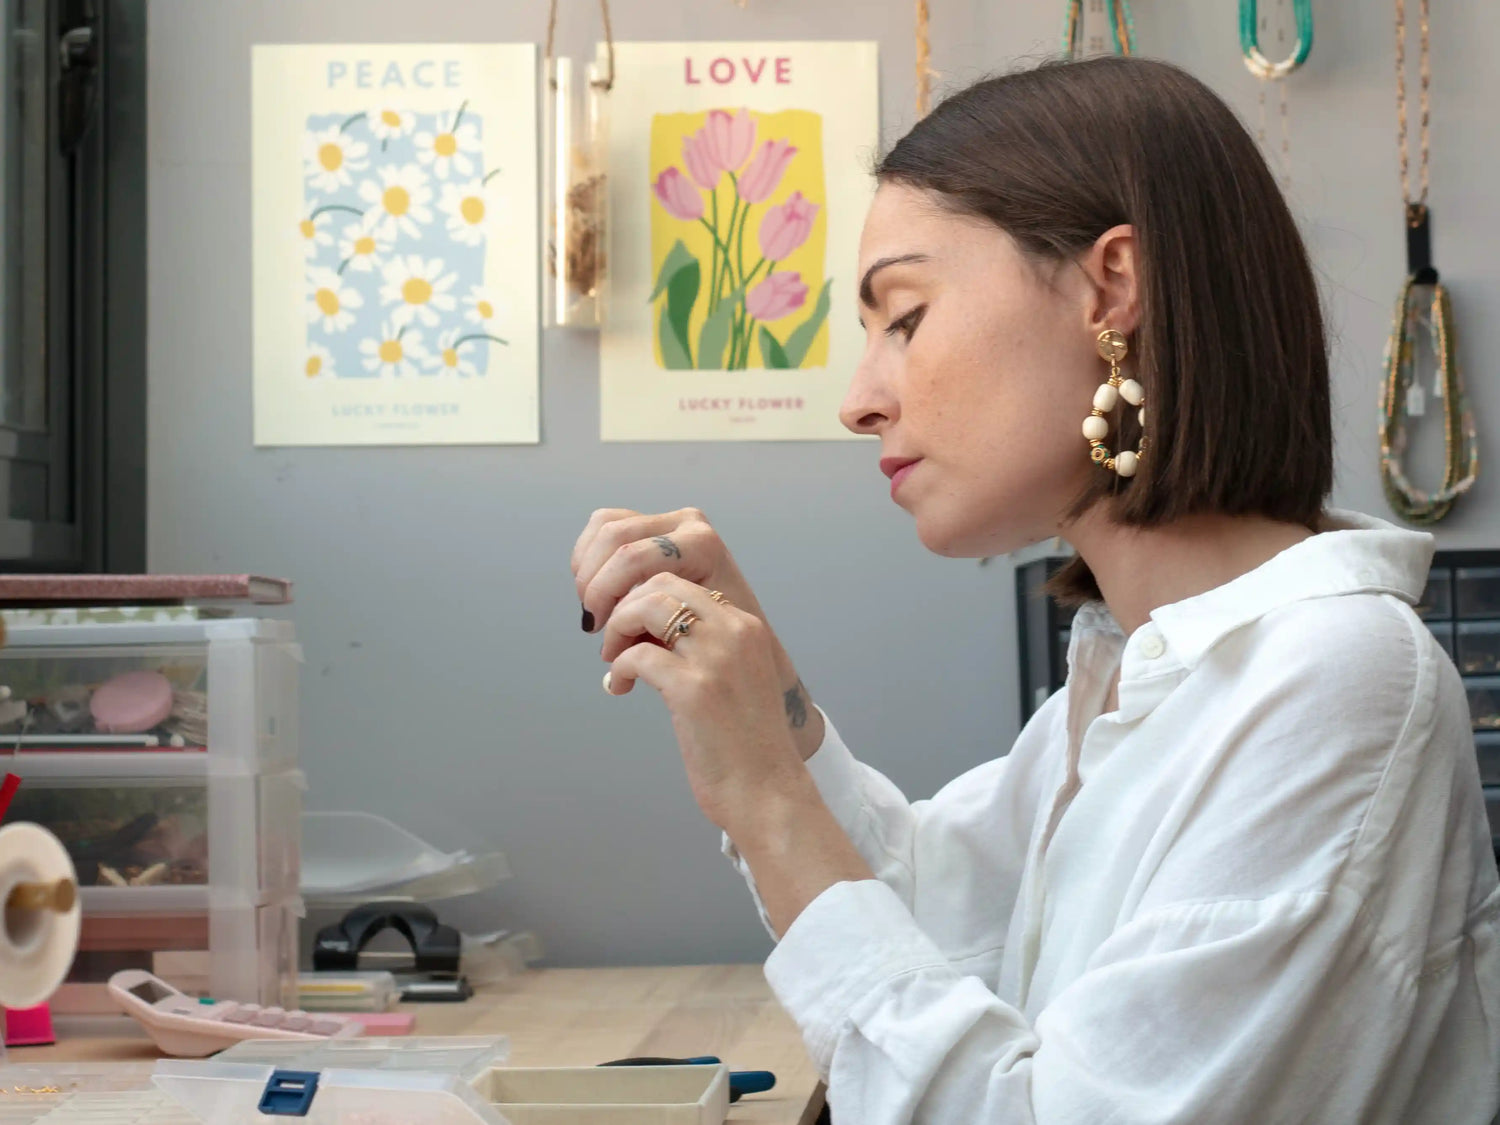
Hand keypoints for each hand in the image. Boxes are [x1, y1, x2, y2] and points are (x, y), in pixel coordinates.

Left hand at [599, 572, 809, 833]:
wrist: (767, 792)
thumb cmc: (745, 745)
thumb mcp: (734, 677)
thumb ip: (703, 648)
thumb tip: (647, 628)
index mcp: (746, 627)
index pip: (683, 584)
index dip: (647, 601)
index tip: (633, 630)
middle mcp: (735, 632)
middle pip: (662, 584)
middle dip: (626, 606)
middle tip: (615, 641)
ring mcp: (716, 659)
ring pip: (647, 607)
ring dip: (619, 629)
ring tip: (615, 659)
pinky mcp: (694, 689)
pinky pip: (637, 655)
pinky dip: (619, 667)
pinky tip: (620, 687)